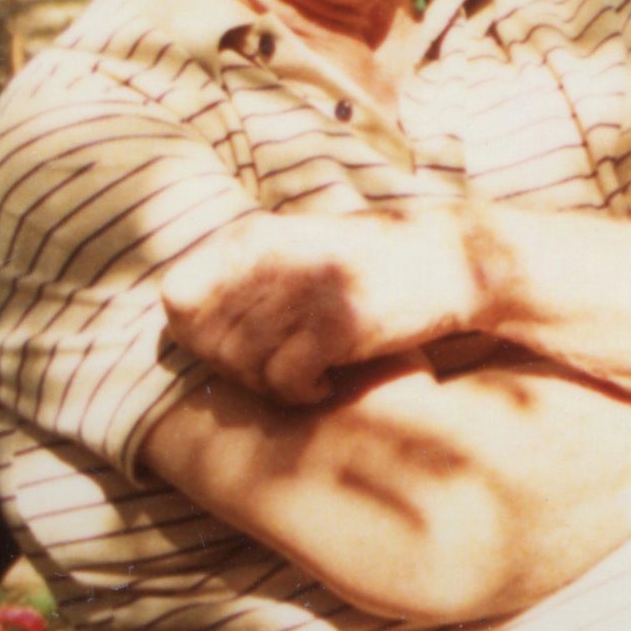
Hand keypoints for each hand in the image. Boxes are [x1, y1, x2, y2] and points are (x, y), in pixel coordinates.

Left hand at [164, 208, 488, 405]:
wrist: (453, 261)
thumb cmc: (368, 265)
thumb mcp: (299, 248)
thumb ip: (245, 272)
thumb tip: (180, 318)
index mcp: (257, 236)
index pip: (177, 296)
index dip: (193, 333)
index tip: (229, 346)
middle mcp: (275, 257)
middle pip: (208, 339)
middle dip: (234, 368)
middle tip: (274, 369)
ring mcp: (307, 288)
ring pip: (243, 363)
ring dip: (269, 384)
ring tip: (303, 377)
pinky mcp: (339, 322)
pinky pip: (285, 378)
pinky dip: (301, 393)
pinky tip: (326, 384)